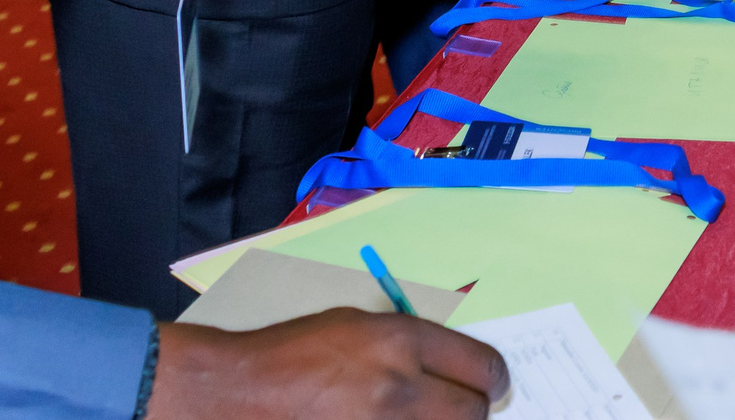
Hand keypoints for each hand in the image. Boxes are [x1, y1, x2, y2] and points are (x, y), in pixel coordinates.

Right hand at [149, 311, 507, 419]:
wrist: (241, 394)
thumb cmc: (296, 352)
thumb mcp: (359, 325)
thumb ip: (411, 345)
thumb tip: (453, 368)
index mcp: (401, 342)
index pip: (483, 366)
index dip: (493, 378)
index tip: (491, 384)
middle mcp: (400, 387)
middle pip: (474, 412)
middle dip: (472, 409)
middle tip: (459, 407)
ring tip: (417, 415)